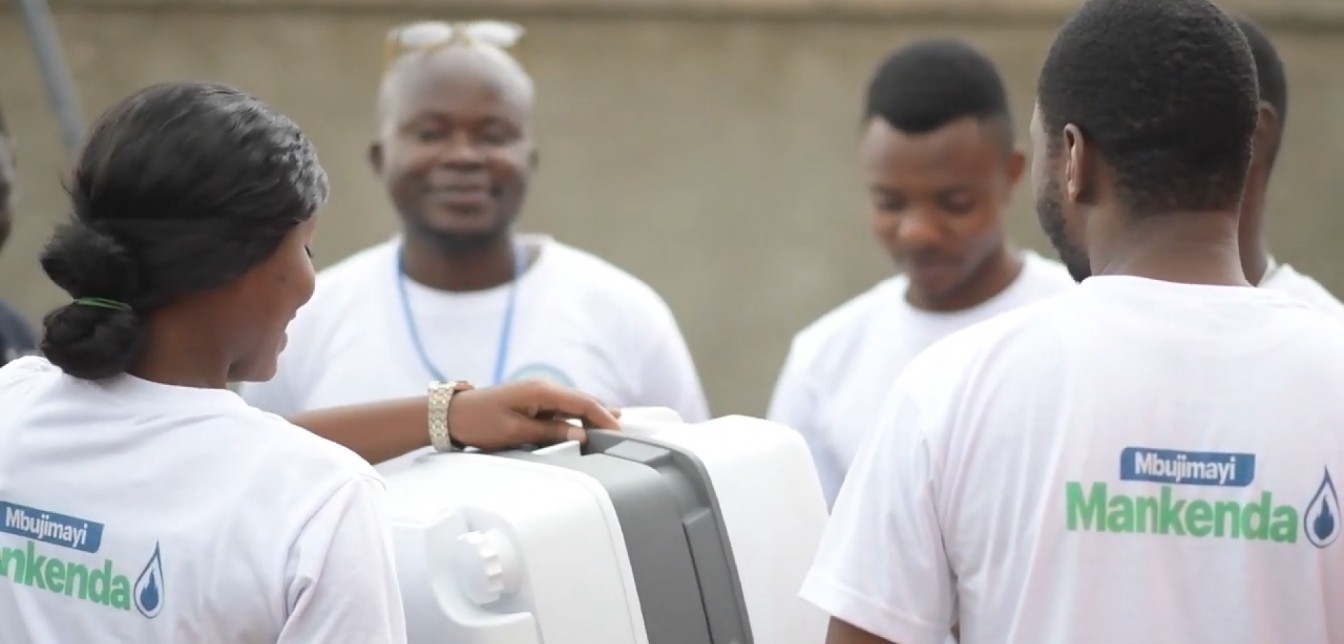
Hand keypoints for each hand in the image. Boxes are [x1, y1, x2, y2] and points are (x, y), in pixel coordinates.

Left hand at [447, 380, 620, 450]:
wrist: (450, 414)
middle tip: (623, 431)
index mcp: (541, 392)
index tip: (619, 432)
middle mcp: (543, 388)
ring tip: (613, 425)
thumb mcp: (515, 432)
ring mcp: (537, 394)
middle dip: (602, 415)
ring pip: (572, 404)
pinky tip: (585, 424)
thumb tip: (581, 436)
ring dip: (590, 415)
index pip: (583, 403)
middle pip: (581, 401)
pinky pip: (560, 409)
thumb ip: (550, 434)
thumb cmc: (479, 423)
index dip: (603, 417)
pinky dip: (575, 417)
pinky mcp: (531, 402)